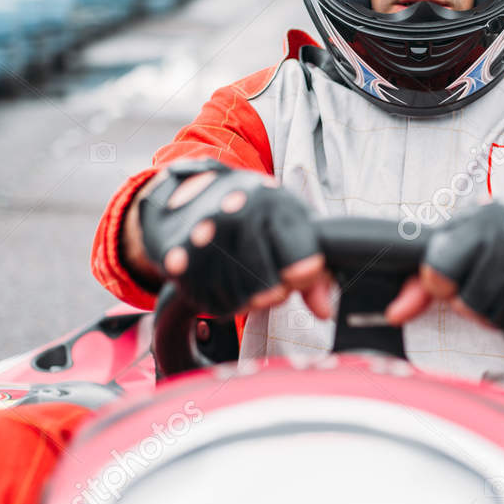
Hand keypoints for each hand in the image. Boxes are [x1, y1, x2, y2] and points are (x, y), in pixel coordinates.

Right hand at [126, 160, 331, 317]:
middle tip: (269, 278)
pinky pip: (210, 303)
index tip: (296, 274)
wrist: (191, 193)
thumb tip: (324, 311)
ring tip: (245, 277)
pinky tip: (222, 280)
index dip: (302, 278)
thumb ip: (317, 269)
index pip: (303, 265)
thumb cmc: (253, 212)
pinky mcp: (178, 257)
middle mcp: (238, 214)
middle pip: (270, 289)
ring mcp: (205, 235)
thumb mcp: (291, 226)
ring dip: (247, 299)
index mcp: (274, 203)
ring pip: (240, 300)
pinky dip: (221, 302)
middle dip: (274, 292)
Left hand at [385, 196, 503, 338]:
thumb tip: (395, 314)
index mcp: (481, 219)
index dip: (441, 285)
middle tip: (488, 283)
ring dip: (498, 314)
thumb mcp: (462, 239)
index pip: (437, 275)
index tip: (454, 275)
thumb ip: (420, 276)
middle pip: (468, 305)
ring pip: (496, 321)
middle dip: (472, 303)